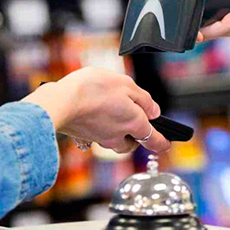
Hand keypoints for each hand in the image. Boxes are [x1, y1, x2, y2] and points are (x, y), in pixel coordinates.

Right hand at [22, 67, 169, 153]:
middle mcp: (118, 135)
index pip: (153, 140)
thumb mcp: (125, 84)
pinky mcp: (85, 136)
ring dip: (118, 133)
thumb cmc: (94, 89)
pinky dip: (100, 127)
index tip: (167, 145)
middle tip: (135, 124)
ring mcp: (100, 138)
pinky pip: (98, 135)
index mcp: (134, 122)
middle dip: (136, 137)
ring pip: (114, 141)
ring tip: (112, 113)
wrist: (61, 101)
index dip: (162, 143)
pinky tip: (94, 112)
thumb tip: (154, 112)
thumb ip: (143, 99)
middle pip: (131, 143)